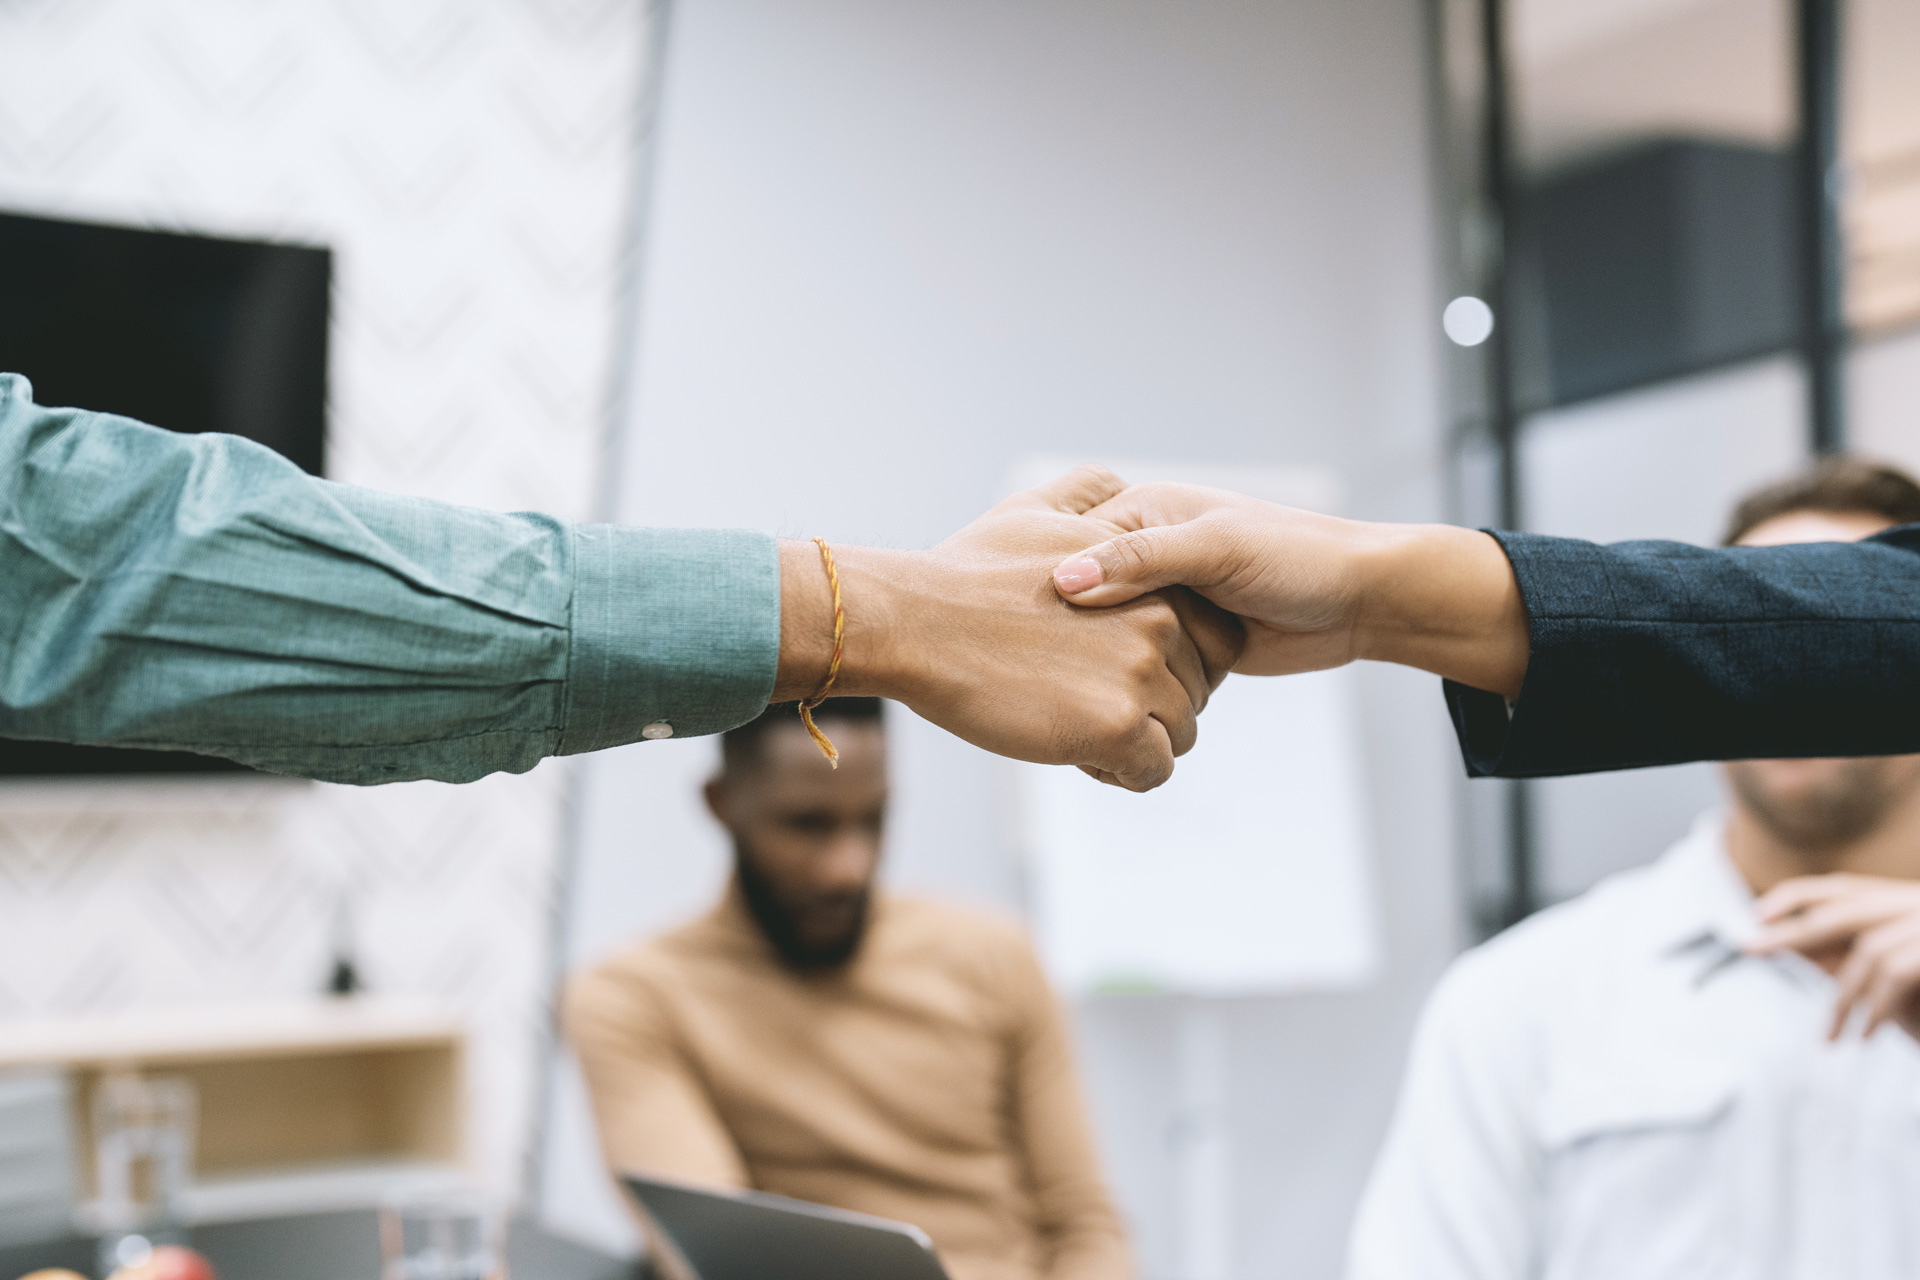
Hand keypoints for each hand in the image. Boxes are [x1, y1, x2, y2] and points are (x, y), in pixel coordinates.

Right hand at [777, 467, 1243, 790]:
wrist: (914, 621)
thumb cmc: (965, 573)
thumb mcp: (1034, 510)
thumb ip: (1086, 494)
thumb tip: (1114, 483)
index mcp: (1155, 575)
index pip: (1216, 638)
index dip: (1177, 663)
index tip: (1123, 669)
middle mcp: (1161, 620)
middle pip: (1198, 690)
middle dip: (1154, 705)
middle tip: (1088, 701)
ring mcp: (1141, 673)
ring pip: (1180, 733)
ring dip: (1138, 742)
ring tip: (1077, 725)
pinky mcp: (1117, 726)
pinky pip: (1152, 770)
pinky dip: (1121, 772)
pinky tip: (1079, 753)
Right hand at [1046, 482, 1528, 697]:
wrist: (1361, 599)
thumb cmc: (1296, 555)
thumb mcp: (1213, 547)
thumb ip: (1141, 561)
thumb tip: (1067, 583)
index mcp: (1140, 516)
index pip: (1070, 555)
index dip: (1045, 592)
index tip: (1023, 634)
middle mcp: (1145, 561)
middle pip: (1084, 608)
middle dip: (1073, 644)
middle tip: (1053, 679)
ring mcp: (1162, 609)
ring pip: (1110, 648)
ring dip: (1105, 676)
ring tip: (1085, 704)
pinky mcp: (1181, 650)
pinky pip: (1141, 676)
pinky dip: (1134, 698)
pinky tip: (1120, 717)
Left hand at [1747, 874, 1919, 1042]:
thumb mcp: (1879, 976)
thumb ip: (1837, 955)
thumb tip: (1779, 940)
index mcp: (1903, 902)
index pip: (1843, 888)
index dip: (1797, 897)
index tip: (1758, 916)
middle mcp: (1919, 904)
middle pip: (1846, 911)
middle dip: (1795, 932)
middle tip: (1751, 948)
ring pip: (1870, 950)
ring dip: (1844, 998)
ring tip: (1832, 1036)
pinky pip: (1894, 973)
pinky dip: (1875, 1008)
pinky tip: (1864, 1036)